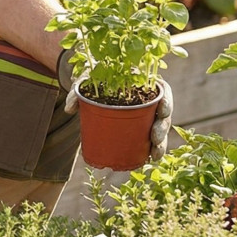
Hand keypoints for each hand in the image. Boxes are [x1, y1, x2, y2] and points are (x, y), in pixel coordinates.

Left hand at [58, 50, 172, 162]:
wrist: (91, 83)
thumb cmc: (93, 78)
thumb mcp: (86, 79)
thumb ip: (77, 92)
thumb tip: (69, 109)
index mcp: (143, 81)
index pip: (162, 90)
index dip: (167, 101)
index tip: (163, 111)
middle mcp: (148, 98)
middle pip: (162, 113)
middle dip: (162, 128)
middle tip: (154, 138)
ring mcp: (145, 113)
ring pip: (158, 128)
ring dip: (160, 143)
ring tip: (154, 155)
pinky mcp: (139, 125)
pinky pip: (149, 137)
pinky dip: (151, 148)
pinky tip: (150, 159)